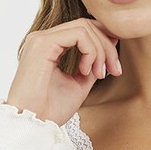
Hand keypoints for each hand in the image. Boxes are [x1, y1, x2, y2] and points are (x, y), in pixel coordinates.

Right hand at [5, 17, 122, 126]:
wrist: (34, 124)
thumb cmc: (50, 110)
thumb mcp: (79, 84)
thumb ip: (92, 64)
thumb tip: (111, 45)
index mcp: (49, 47)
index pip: (82, 29)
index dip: (104, 40)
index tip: (116, 65)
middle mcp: (43, 39)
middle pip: (86, 25)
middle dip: (107, 46)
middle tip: (115, 70)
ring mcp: (41, 39)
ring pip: (84, 27)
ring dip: (101, 50)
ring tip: (99, 74)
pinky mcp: (43, 43)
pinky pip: (78, 34)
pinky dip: (90, 51)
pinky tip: (85, 71)